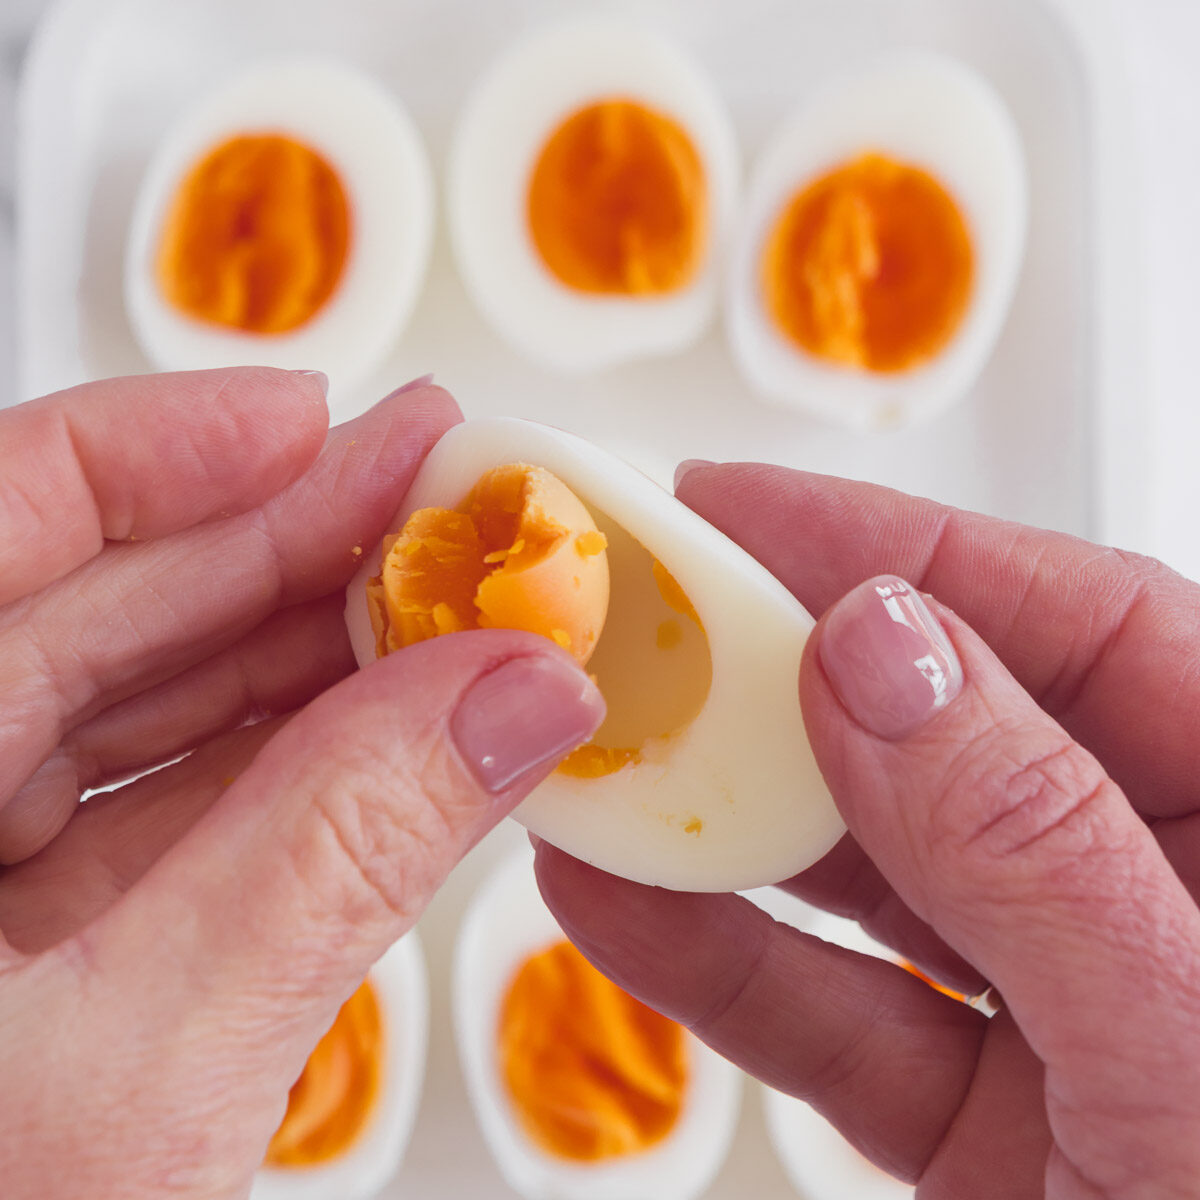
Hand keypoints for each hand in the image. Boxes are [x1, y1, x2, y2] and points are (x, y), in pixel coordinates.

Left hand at [0, 369, 603, 1197]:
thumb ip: (341, 854)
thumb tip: (515, 701)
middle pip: (99, 605)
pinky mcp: (31, 948)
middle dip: (291, 541)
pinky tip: (399, 726)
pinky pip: (169, 810)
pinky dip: (292, 767)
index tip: (333, 416)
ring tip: (453, 600)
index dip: (173, 444)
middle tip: (444, 493)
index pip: (7, 524)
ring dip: (313, 653)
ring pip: (147, 706)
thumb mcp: (144, 1075)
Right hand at [534, 463, 1199, 1198]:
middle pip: (953, 732)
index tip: (739, 508)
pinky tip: (614, 897)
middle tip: (636, 621)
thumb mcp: (1192, 1064)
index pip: (1082, 626)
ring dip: (726, 816)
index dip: (899, 550)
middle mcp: (1172, 904)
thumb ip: (1037, 844)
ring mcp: (1075, 1011)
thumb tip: (886, 649)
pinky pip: (838, 1011)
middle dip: (782, 675)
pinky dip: (721, 960)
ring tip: (593, 752)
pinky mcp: (992, 1122)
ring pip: (877, 871)